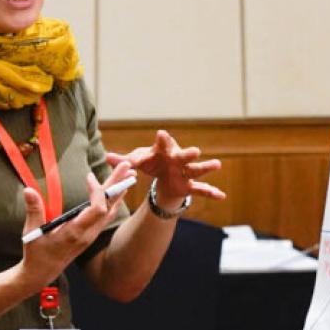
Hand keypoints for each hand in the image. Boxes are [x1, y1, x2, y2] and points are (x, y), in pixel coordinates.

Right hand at [15, 163, 134, 288]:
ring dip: (118, 192)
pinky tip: (117, 192)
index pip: (97, 210)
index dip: (97, 192)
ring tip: (128, 174)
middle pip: (109, 207)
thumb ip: (33, 210)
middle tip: (127, 166)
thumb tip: (28, 190)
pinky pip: (107, 216)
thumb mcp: (32, 232)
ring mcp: (91, 235)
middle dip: (117, 185)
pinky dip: (112, 201)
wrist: (42, 273)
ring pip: (111, 211)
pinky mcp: (90, 235)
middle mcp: (88, 234)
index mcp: (75, 232)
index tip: (89, 176)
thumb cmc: (36, 253)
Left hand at [106, 130, 225, 210]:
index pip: (162, 143)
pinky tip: (222, 196)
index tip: (161, 133)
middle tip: (195, 151)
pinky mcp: (189, 185)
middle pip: (183, 156)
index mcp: (163, 150)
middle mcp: (177, 159)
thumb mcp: (138, 161)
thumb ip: (124, 160)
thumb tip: (107, 157)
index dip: (162, 139)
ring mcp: (186, 172)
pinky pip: (201, 190)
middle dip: (189, 154)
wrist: (164, 174)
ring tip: (218, 164)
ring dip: (207, 167)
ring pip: (197, 169)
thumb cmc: (152, 161)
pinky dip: (212, 193)